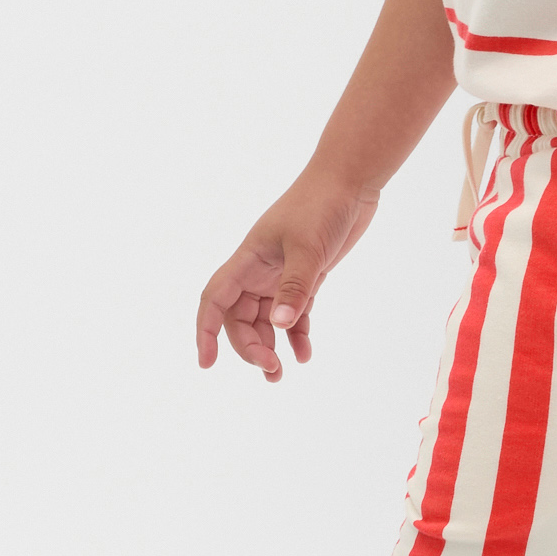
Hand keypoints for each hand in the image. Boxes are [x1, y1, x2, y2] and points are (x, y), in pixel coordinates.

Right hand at [195, 173, 380, 382]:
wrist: (350, 180)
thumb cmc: (322, 205)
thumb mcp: (307, 249)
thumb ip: (295, 288)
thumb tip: (280, 326)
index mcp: (248, 259)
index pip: (215, 299)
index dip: (205, 330)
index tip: (207, 363)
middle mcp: (259, 269)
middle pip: (239, 317)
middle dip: (249, 347)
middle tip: (271, 370)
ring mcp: (281, 273)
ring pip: (266, 319)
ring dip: (270, 346)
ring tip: (279, 375)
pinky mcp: (306, 276)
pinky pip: (294, 312)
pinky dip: (296, 333)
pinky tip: (304, 354)